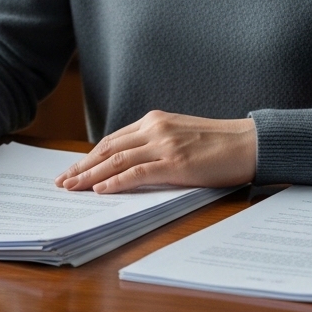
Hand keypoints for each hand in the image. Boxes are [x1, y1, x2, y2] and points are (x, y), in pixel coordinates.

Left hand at [54, 110, 255, 193]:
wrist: (249, 143)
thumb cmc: (219, 144)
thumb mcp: (181, 136)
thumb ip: (156, 145)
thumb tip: (130, 166)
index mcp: (155, 121)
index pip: (113, 140)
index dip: (89, 156)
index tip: (73, 169)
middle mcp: (155, 128)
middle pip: (108, 149)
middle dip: (82, 166)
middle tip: (62, 181)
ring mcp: (164, 145)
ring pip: (117, 161)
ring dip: (90, 175)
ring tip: (72, 187)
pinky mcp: (176, 163)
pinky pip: (138, 173)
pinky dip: (116, 182)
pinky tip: (100, 190)